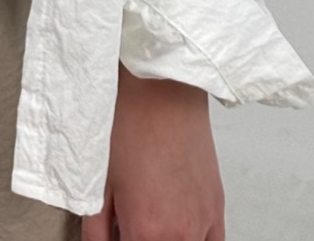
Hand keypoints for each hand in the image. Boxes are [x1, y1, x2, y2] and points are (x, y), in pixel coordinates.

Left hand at [82, 62, 225, 240]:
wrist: (160, 89)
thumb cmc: (128, 125)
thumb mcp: (98, 182)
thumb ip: (96, 231)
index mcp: (147, 232)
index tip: (115, 233)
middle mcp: (181, 235)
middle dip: (139, 239)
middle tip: (125, 224)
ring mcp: (204, 223)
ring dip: (164, 238)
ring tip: (148, 223)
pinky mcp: (217, 208)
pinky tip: (175, 230)